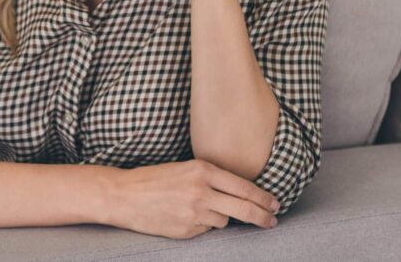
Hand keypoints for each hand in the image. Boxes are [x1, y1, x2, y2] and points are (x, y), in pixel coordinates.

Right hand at [102, 159, 280, 238]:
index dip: (264, 198)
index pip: (245, 187)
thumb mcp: (186, 169)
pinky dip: (201, 225)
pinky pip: (205, 230)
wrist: (125, 195)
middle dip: (263, 216)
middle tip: (273, 220)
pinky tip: (184, 216)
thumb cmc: (155, 179)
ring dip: (220, 217)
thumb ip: (212, 180)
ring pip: (224, 221)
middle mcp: (202, 192)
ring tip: (197, 208)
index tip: (275, 204)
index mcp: (203, 171)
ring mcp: (194, 214)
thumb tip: (239, 195)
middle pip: (244, 209)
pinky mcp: (186, 231)